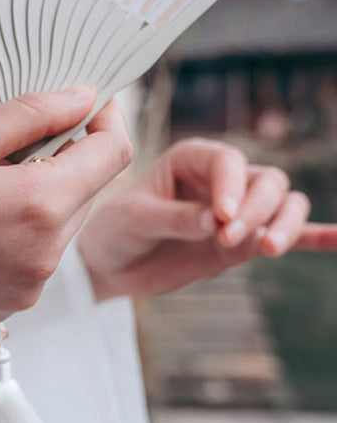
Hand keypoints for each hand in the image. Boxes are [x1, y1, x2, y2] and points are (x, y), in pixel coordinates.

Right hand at [0, 87, 133, 323]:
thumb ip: (32, 114)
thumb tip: (83, 97)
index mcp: (38, 204)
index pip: (113, 153)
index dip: (106, 121)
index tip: (87, 106)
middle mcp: (45, 253)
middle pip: (90, 189)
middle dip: (68, 160)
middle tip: (17, 146)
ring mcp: (32, 285)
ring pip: (68, 224)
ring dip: (48, 198)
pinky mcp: (15, 303)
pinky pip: (43, 256)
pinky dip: (29, 233)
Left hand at [78, 137, 336, 301]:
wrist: (110, 263)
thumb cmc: (115, 229)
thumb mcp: (135, 219)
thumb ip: (175, 218)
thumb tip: (218, 222)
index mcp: (191, 159)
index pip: (228, 161)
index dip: (233, 186)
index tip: (222, 218)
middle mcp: (220, 180)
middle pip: (266, 181)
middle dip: (257, 209)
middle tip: (227, 239)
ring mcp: (237, 211)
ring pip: (283, 203)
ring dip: (285, 223)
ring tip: (267, 248)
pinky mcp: (243, 242)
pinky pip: (286, 235)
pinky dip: (314, 236)